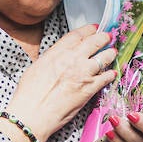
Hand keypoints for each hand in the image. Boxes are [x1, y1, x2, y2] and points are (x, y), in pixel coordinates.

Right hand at [2, 24, 116, 141]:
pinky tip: (112, 73)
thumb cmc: (29, 94)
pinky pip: (105, 78)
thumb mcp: (37, 67)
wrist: (33, 113)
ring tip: (112, 52)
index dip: (88, 29)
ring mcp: (83, 73)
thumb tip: (59, 56)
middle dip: (103, 37)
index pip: (77, 35)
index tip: (94, 27)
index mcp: (57, 52)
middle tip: (108, 36)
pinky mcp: (90, 89)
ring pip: (104, 58)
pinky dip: (110, 74)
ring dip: (110, 54)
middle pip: (94, 42)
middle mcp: (72, 59)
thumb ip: (52, 58)